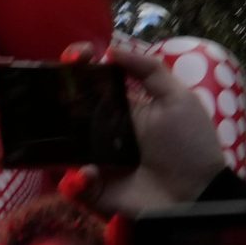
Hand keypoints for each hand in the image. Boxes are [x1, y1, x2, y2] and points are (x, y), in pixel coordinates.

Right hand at [58, 42, 226, 215]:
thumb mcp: (178, 100)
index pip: (90, 81)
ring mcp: (91, 159)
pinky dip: (74, 180)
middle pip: (64, 109)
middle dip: (51, 99)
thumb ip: (150, 70)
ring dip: (55, 142)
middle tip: (49, 95)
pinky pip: (68, 183)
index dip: (79, 64)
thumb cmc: (189, 146)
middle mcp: (99, 130)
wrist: (196, 196)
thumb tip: (111, 48)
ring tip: (72, 141)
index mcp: (119, 107)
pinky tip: (90, 174)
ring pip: (56, 146)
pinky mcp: (90, 188)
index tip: (76, 55)